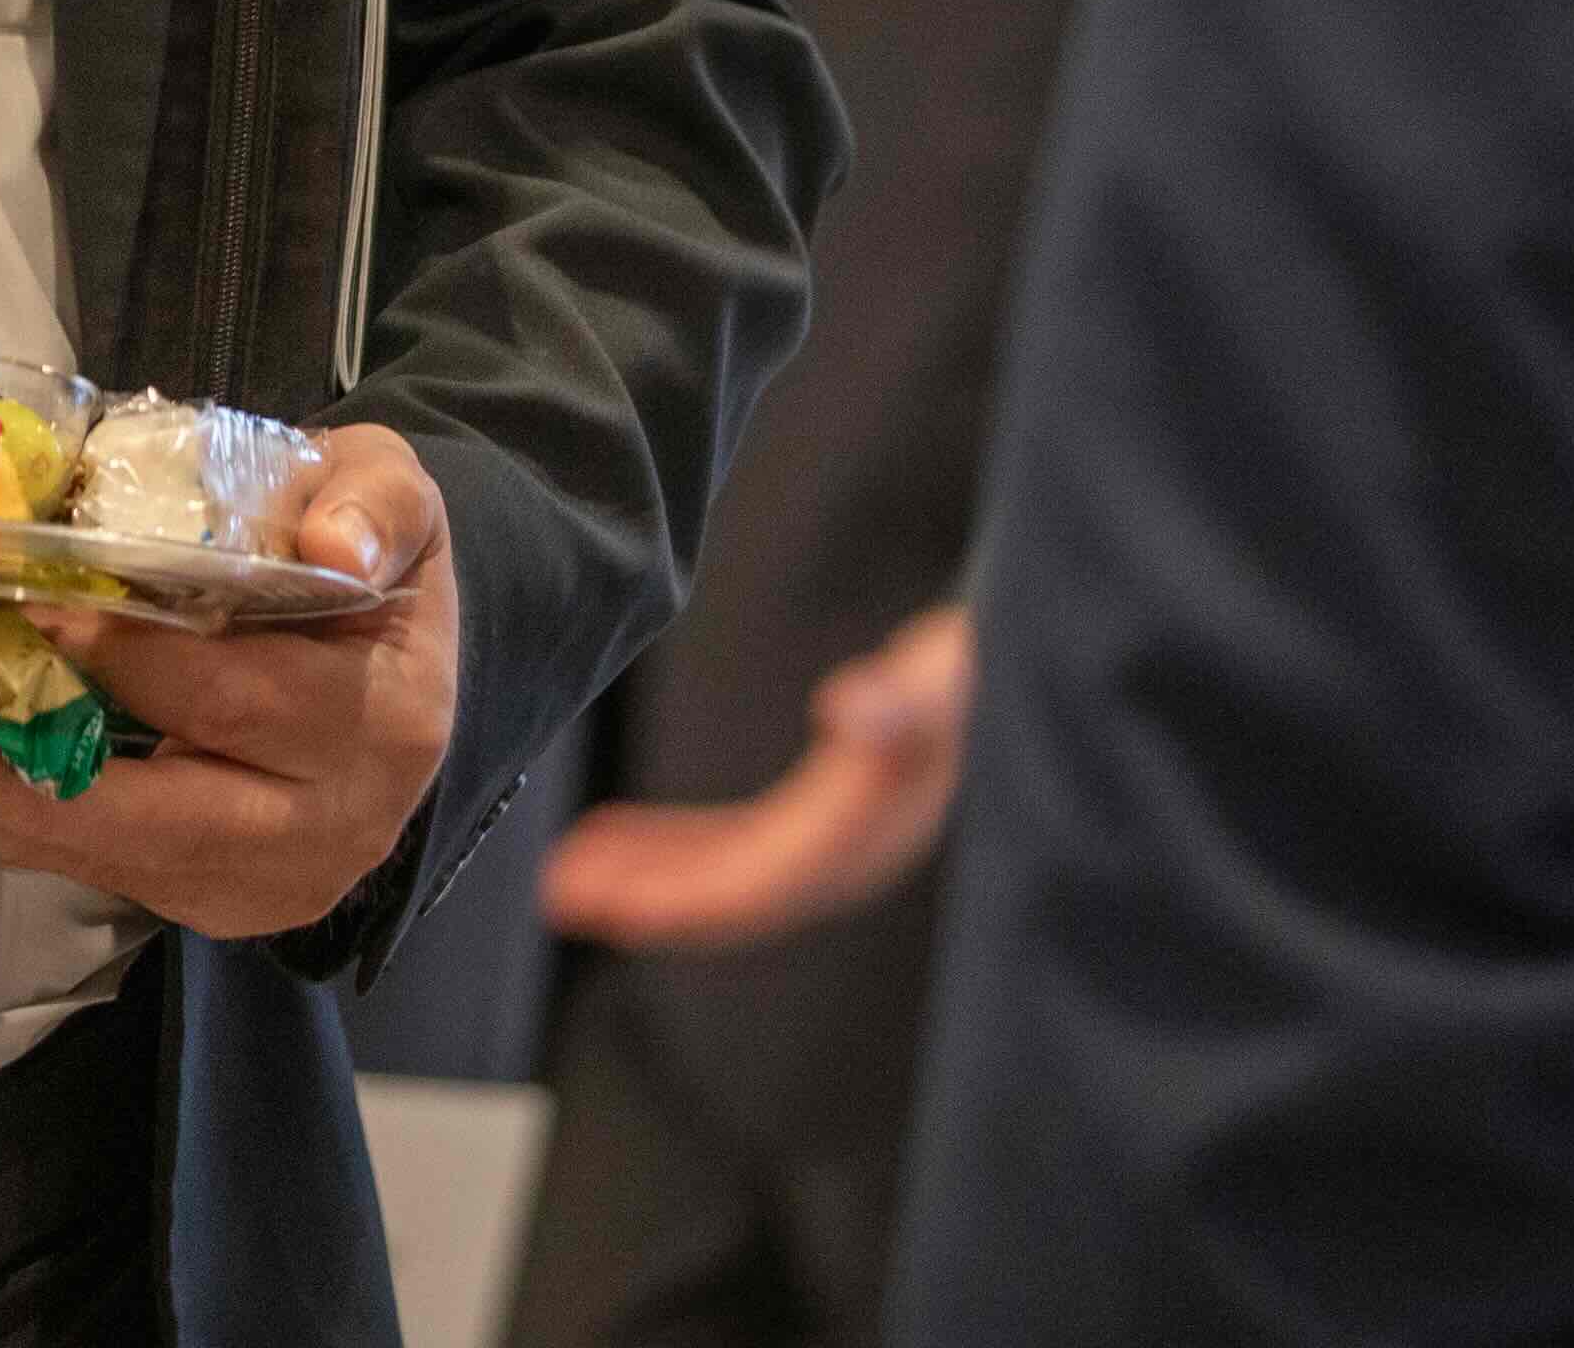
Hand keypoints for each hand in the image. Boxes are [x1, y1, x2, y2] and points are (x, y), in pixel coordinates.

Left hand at [0, 424, 453, 941]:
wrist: (396, 658)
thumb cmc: (360, 554)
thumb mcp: (389, 490)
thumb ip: (370, 499)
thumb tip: (333, 544)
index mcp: (383, 716)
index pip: (236, 699)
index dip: (129, 658)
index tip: (33, 611)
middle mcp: (339, 822)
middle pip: (172, 817)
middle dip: (42, 776)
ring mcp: (278, 880)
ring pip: (129, 863)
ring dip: (14, 819)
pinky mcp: (224, 903)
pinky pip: (116, 879)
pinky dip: (30, 838)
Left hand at [537, 595, 971, 952]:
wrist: (1015, 668)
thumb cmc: (974, 670)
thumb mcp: (939, 680)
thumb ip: (899, 700)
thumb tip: (848, 710)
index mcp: (864, 833)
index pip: (759, 888)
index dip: (680, 902)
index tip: (607, 905)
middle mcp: (849, 851)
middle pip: (734, 895)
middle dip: (648, 900)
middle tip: (557, 895)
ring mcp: (838, 837)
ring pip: (729, 873)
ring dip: (652, 876)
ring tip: (568, 874)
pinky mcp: (828, 811)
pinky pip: (741, 844)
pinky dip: (678, 844)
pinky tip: (618, 836)